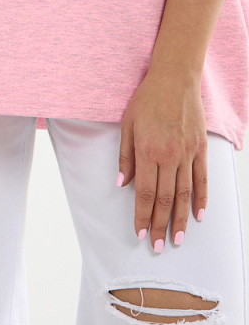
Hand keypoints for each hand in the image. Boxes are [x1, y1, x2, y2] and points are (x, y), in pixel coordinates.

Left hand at [118, 66, 206, 249]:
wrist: (174, 79)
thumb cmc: (146, 100)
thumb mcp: (127, 124)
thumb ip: (126, 156)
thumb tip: (121, 184)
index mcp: (148, 150)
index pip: (144, 192)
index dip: (141, 215)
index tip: (139, 233)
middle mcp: (169, 155)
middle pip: (164, 198)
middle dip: (160, 225)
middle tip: (158, 246)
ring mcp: (187, 153)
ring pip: (184, 193)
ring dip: (181, 219)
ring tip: (178, 240)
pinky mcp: (200, 149)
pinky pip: (202, 179)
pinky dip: (201, 199)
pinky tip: (199, 216)